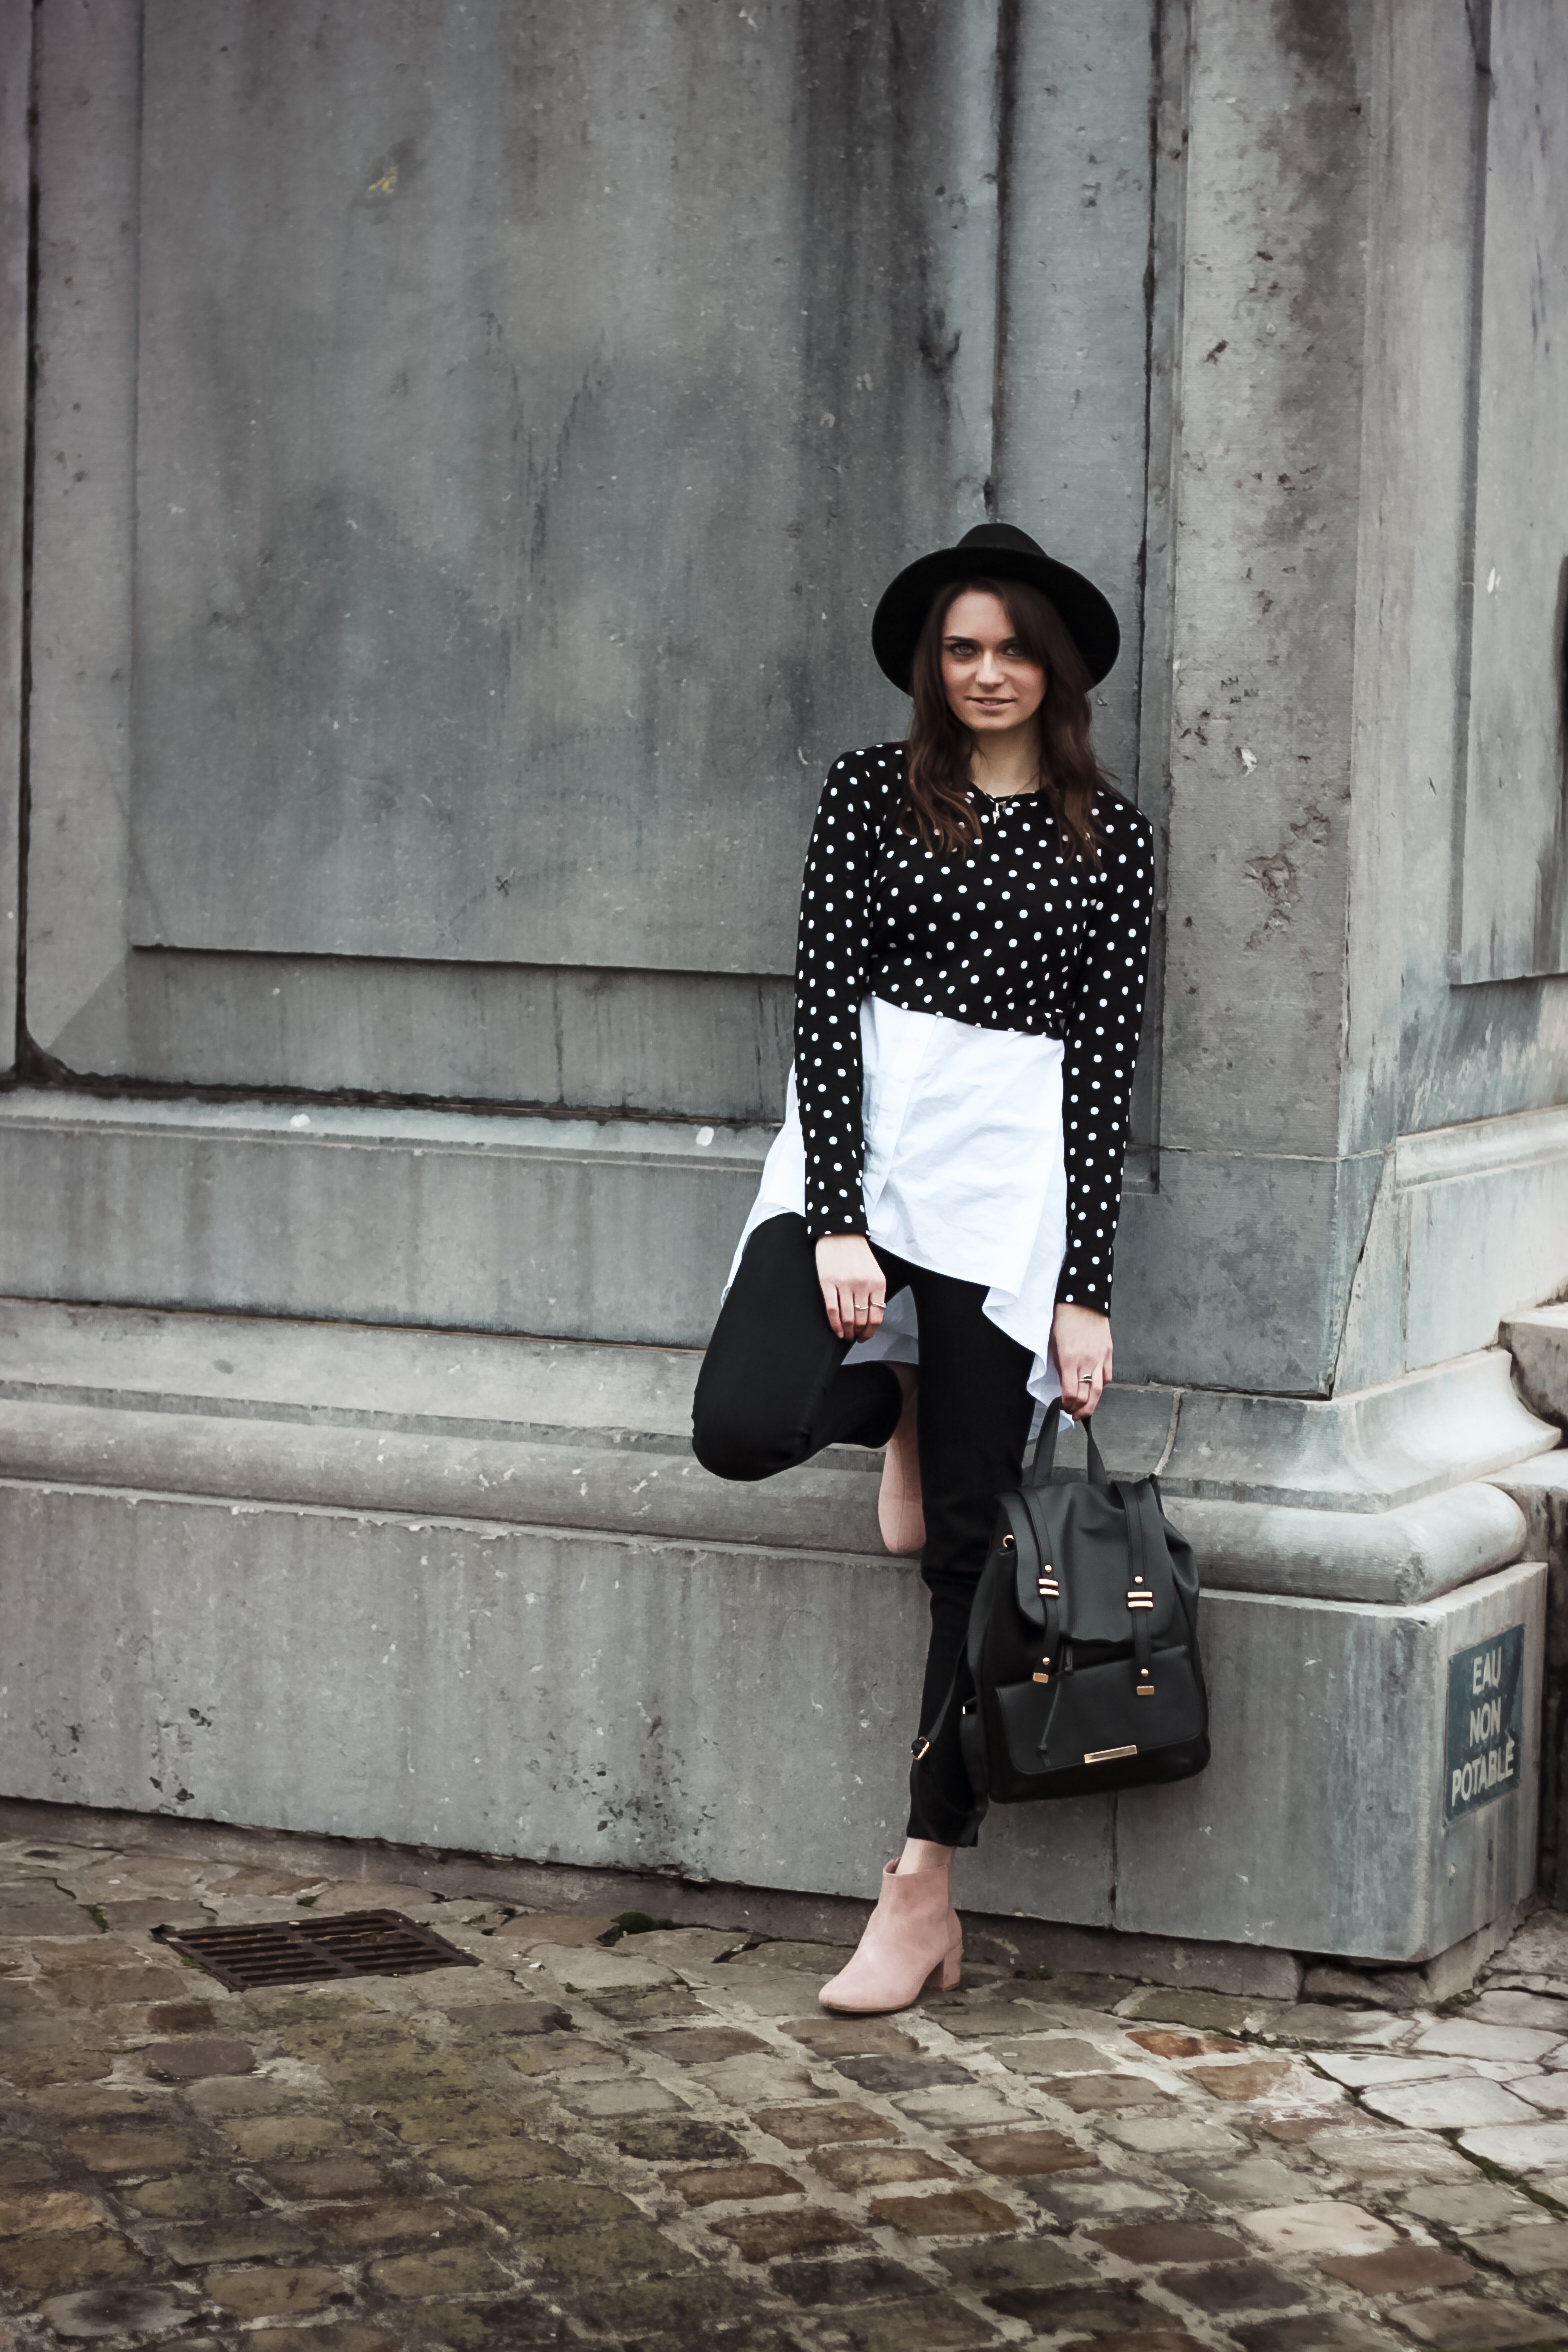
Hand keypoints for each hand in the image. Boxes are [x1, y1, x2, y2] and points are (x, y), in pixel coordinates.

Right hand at [815, 1234, 885, 1341]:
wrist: (840, 1233)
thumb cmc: (857, 1253)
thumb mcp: (874, 1271)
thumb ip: (875, 1293)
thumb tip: (870, 1319)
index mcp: (878, 1282)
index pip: (877, 1316)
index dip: (870, 1332)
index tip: (864, 1336)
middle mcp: (863, 1285)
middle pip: (861, 1320)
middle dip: (857, 1333)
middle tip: (853, 1337)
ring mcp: (844, 1284)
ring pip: (847, 1319)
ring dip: (846, 1332)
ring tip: (844, 1335)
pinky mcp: (827, 1283)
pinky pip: (832, 1310)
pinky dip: (834, 1324)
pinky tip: (835, 1330)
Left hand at [1052, 1302, 1111, 1420]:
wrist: (1082, 1300)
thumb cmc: (1064, 1319)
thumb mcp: (1052, 1343)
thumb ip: (1058, 1365)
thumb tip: (1062, 1383)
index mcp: (1069, 1359)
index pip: (1070, 1393)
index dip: (1066, 1405)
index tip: (1062, 1406)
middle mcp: (1086, 1361)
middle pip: (1087, 1397)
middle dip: (1078, 1410)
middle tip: (1072, 1413)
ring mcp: (1100, 1358)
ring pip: (1099, 1391)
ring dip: (1092, 1405)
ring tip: (1084, 1410)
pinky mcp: (1108, 1353)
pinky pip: (1107, 1376)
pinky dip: (1101, 1386)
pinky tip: (1094, 1388)